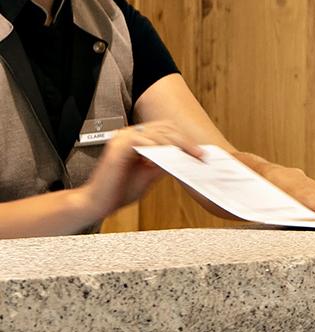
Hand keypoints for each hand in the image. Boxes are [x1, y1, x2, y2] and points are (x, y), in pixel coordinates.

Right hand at [74, 121, 201, 222]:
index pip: (166, 130)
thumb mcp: (150, 174)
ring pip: (158, 134)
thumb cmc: (120, 190)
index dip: (185, 140)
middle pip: (165, 128)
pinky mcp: (117, 148)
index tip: (200, 153)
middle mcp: (128, 135)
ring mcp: (121, 139)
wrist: (98, 202)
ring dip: (177, 146)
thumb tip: (185, 157)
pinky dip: (159, 150)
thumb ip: (164, 162)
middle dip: (185, 142)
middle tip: (199, 155)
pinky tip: (169, 160)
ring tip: (189, 158)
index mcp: (136, 139)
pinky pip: (143, 142)